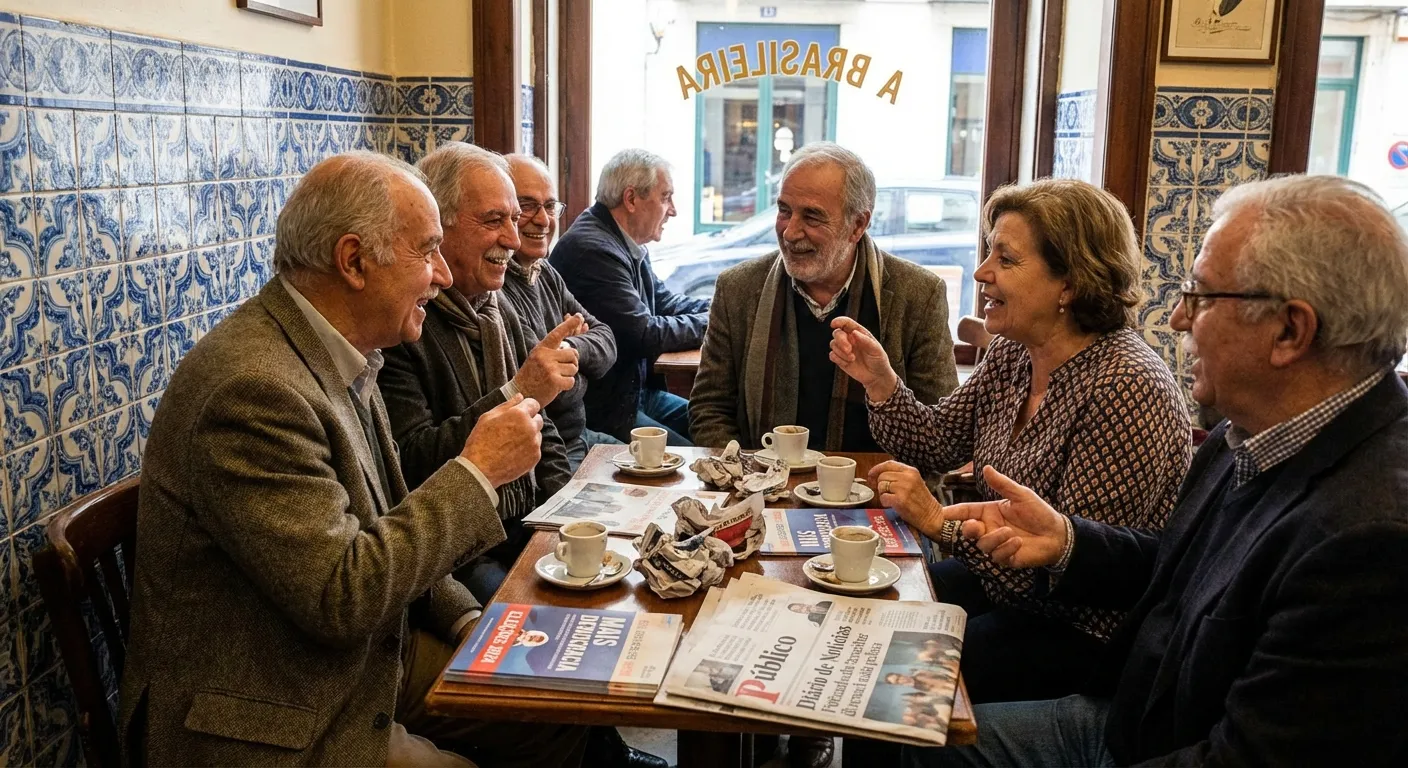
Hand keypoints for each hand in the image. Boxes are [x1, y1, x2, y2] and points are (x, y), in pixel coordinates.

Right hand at [461, 394, 542, 487]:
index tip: (519, 413)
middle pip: (538, 419)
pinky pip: (536, 448)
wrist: (480, 469)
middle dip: (529, 421)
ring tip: (512, 442)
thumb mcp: (488, 417)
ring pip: (537, 434)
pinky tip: (514, 452)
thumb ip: (506, 405)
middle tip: (513, 429)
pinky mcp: (535, 457)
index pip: (534, 404)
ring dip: (529, 435)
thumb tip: (519, 396)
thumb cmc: (481, 441)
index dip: (526, 407)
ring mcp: (534, 443)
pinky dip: (528, 449)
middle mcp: (530, 427)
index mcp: (519, 414)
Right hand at [512, 315, 583, 404]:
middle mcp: (545, 356)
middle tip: (561, 369)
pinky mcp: (554, 381)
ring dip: (569, 375)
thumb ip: (554, 350)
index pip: (557, 334)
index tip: (579, 316)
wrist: (521, 393)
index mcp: (541, 348)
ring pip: (574, 368)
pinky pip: (571, 381)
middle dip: (572, 362)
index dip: (569, 324)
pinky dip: (567, 385)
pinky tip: (557, 386)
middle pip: (573, 353)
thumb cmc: (533, 375)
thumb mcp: (539, 358)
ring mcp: (549, 368)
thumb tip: (570, 342)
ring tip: (556, 378)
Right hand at [829, 317, 898, 401]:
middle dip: (841, 340)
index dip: (839, 321)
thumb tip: (854, 332)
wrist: (876, 376)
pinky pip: (832, 355)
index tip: (834, 324)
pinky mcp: (840, 359)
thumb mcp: (876, 349)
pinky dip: (838, 359)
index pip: (846, 323)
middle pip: (837, 333)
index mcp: (859, 333)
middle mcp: (850, 339)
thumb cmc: (878, 360)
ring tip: (852, 358)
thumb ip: (866, 340)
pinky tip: (848, 363)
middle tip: (849, 349)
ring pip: (833, 344)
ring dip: (841, 352)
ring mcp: (844, 349)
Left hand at [868, 461, 944, 538]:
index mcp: (911, 471)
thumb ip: (899, 476)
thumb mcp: (914, 482)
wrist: (932, 516)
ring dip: (883, 494)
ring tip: (892, 499)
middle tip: (886, 492)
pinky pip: (883, 497)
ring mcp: (904, 489)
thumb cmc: (921, 501)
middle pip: (882, 475)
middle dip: (880, 485)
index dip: (877, 469)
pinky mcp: (900, 500)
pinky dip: (884, 502)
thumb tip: (877, 475)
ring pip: (881, 486)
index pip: (889, 464)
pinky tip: (892, 505)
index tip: (871, 475)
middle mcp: (908, 477)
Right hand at [942, 465, 1067, 567]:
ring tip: (1012, 533)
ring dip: (994, 539)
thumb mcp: (1021, 494)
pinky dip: (1006, 549)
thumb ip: (1002, 484)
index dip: (952, 513)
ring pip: (982, 545)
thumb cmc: (1039, 513)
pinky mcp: (1006, 558)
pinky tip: (1018, 542)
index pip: (966, 511)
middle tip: (974, 526)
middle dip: (968, 529)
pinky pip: (997, 556)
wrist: (1058, 534)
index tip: (941, 514)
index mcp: (989, 512)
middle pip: (968, 531)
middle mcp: (989, 528)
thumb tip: (986, 467)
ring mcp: (997, 544)